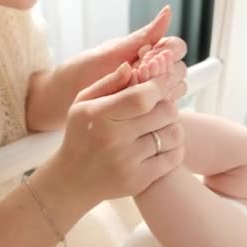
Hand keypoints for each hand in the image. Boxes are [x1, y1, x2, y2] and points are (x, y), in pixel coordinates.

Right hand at [55, 62, 185, 202]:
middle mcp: (114, 139)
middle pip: (164, 113)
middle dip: (168, 105)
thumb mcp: (83, 103)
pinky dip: (175, 147)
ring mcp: (127, 162)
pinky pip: (173, 158)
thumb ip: (108, 83)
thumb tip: (131, 66)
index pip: (142, 97)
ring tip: (162, 125)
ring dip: (173, 126)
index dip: (158, 87)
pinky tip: (164, 144)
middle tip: (161, 107)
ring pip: (172, 135)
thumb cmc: (79, 135)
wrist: (71, 180)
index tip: (160, 84)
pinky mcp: (138, 180)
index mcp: (100, 115)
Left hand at [68, 6, 187, 96]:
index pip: (175, 47)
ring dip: (162, 90)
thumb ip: (142, 36)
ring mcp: (148, 91)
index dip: (169, 52)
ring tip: (136, 89)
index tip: (147, 55)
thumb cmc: (82, 70)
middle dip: (165, 72)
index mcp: (146, 50)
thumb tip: (168, 10)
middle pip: (180, 69)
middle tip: (140, 74)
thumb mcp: (112, 51)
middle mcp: (151, 70)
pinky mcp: (143, 110)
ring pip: (175, 89)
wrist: (61, 98)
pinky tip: (141, 106)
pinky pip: (163, 108)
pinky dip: (157, 106)